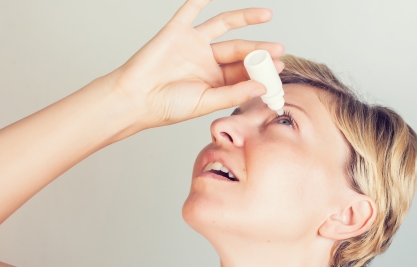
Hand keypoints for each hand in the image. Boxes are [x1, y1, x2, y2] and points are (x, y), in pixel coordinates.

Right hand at [108, 0, 284, 127]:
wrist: (136, 99)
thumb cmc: (168, 107)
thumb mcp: (206, 102)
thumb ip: (233, 93)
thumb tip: (262, 87)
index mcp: (216, 81)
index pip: (244, 71)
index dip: (262, 69)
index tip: (279, 69)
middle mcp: (207, 61)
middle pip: (238, 50)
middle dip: (258, 49)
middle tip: (277, 49)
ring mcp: (194, 44)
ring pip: (224, 26)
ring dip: (244, 18)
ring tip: (266, 15)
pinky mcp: (177, 31)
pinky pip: (192, 9)